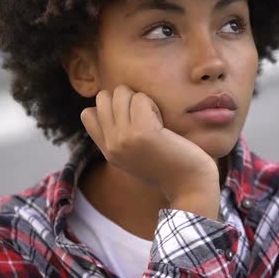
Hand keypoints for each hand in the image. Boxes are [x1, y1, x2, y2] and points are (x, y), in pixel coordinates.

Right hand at [80, 85, 219, 217]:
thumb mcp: (136, 156)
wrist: (190, 186)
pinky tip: (162, 122)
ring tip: (155, 119)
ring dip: (141, 99)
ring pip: (121, 93)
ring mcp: (124, 138)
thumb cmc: (171, 166)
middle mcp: (112, 145)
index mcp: (108, 151)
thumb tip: (112, 105)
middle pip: (103, 98)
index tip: (131, 118)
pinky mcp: (142, 132)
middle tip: (145, 116)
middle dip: (125, 98)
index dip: (110, 107)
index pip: (88, 114)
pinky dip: (153, 104)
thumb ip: (120, 138)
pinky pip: (140, 98)